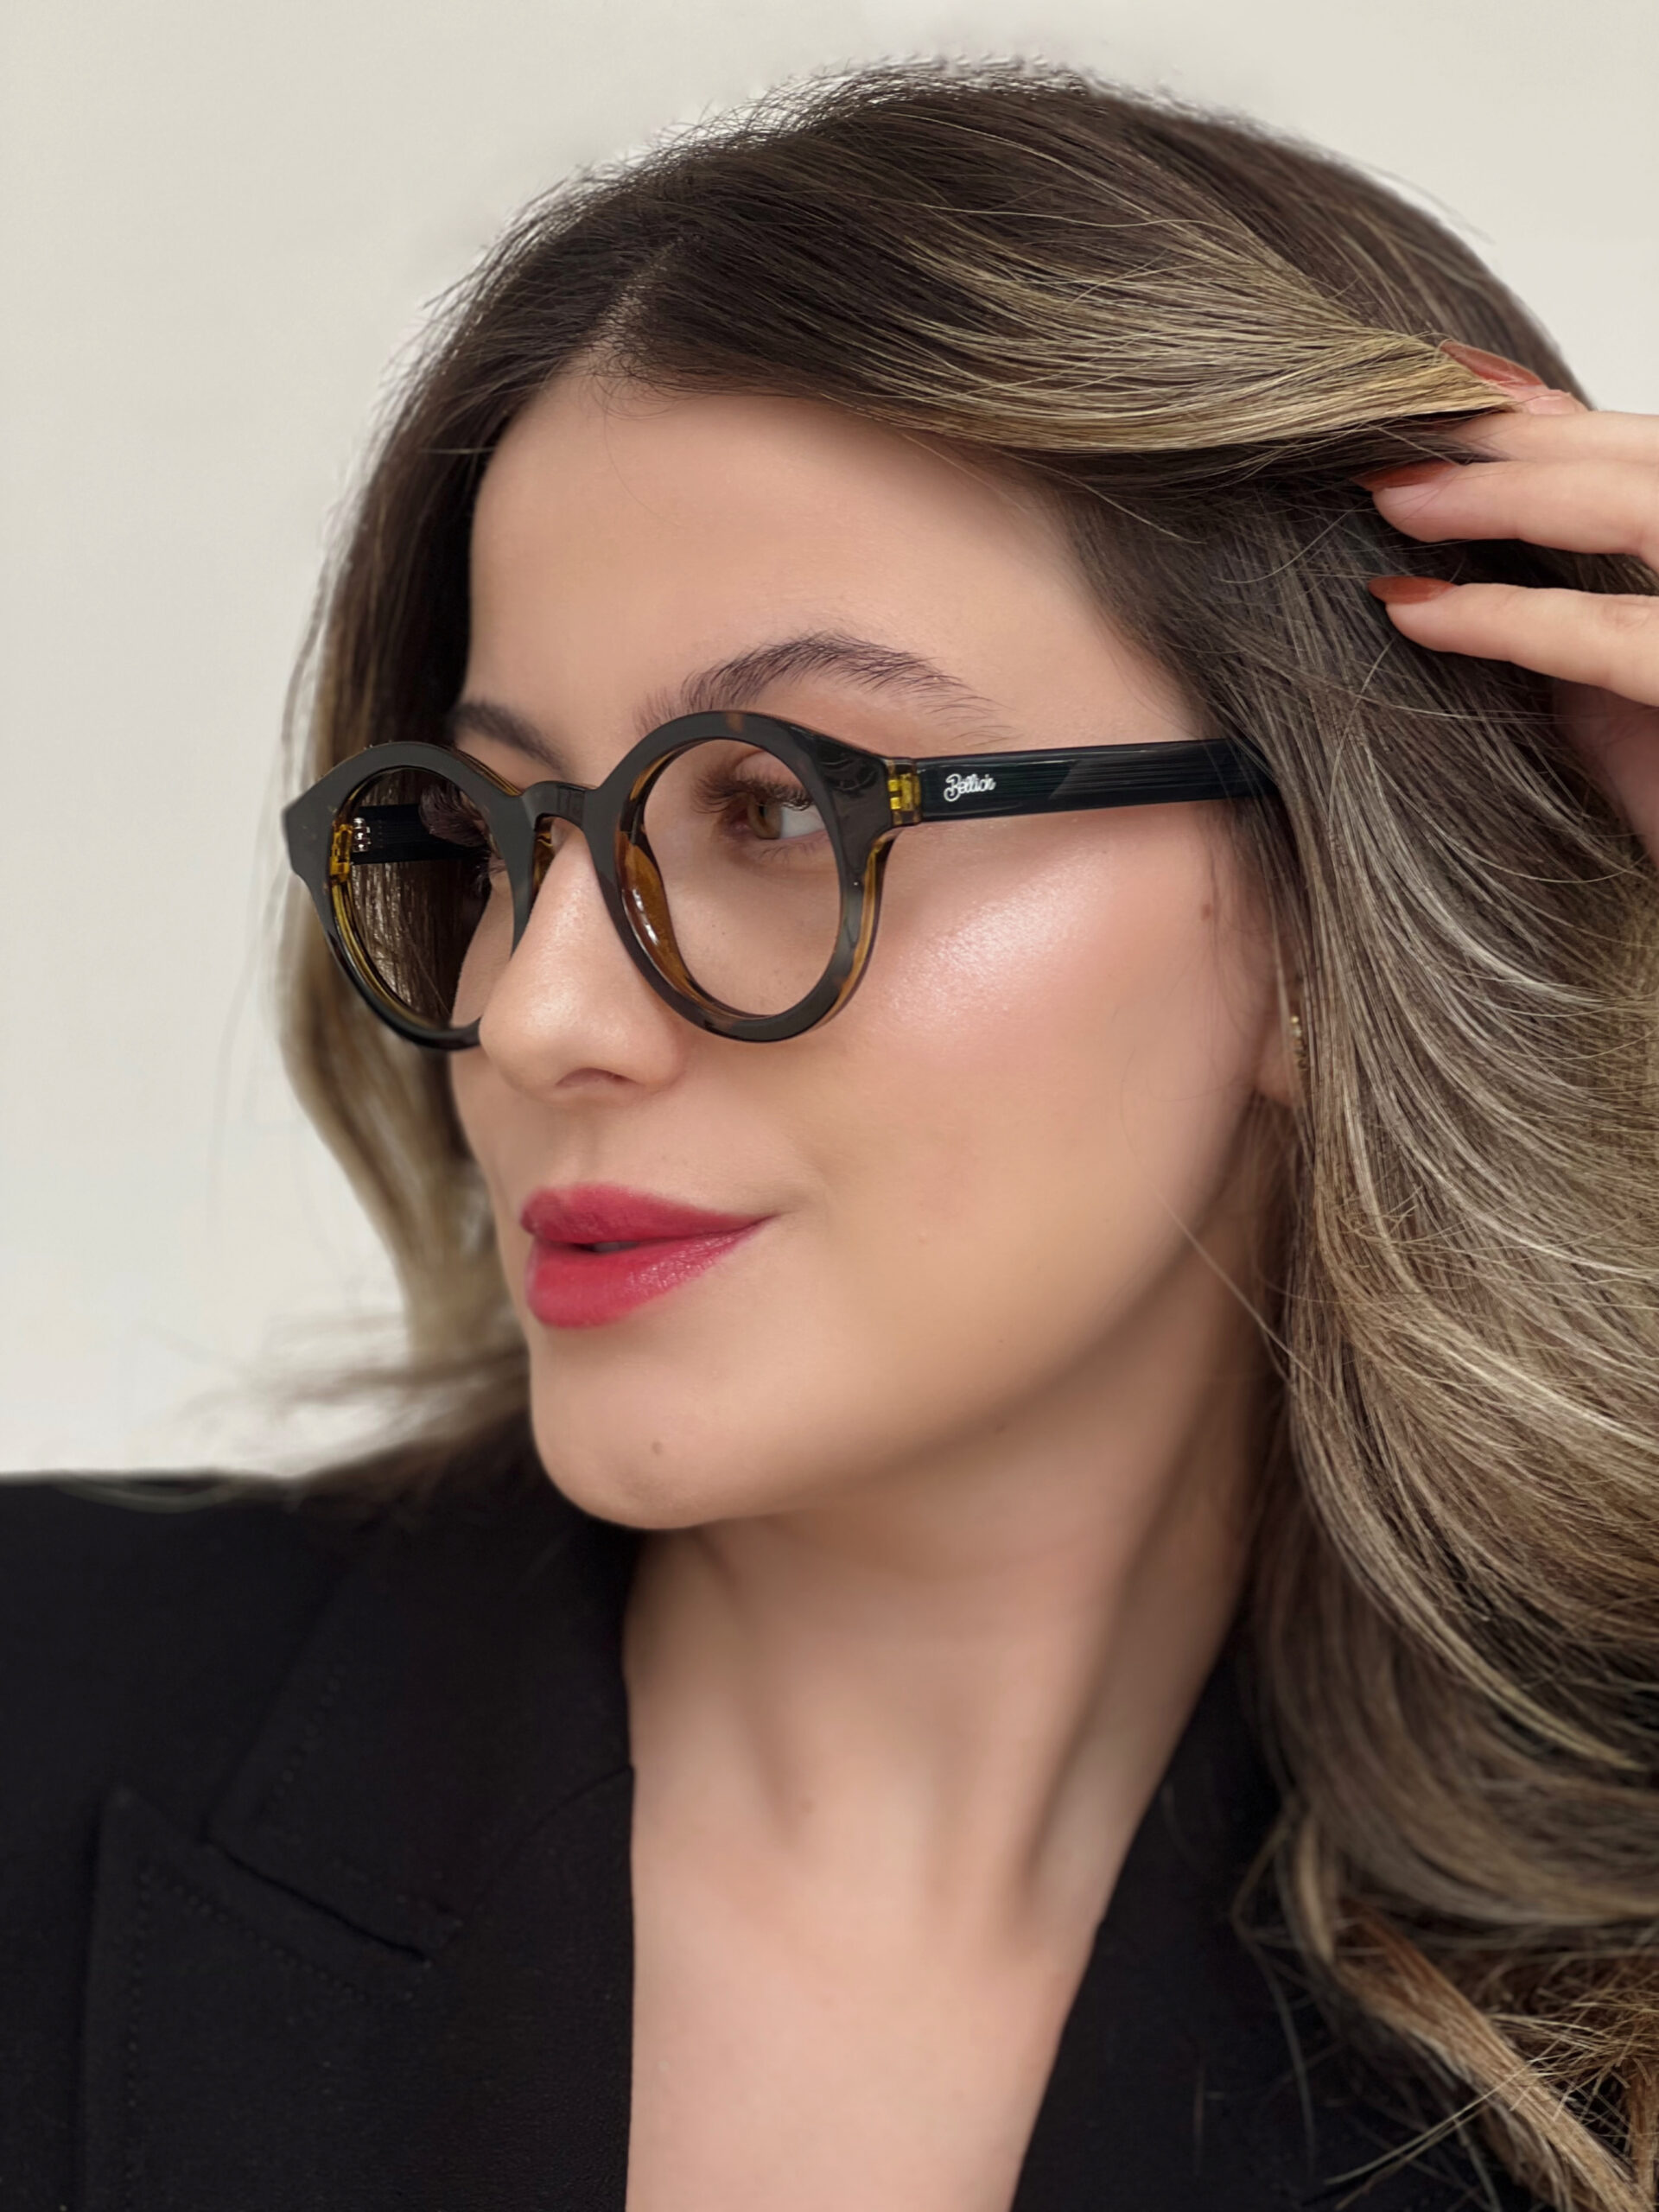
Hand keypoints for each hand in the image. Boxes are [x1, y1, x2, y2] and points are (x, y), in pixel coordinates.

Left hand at [1362, 348, 1658, 863]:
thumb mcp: (1621, 698)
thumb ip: (1568, 617)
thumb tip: (1459, 562)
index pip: (1645, 451)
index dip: (1545, 415)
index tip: (1442, 383)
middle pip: (1645, 461)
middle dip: (1513, 439)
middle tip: (1387, 436)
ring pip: (1643, 513)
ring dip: (1510, 499)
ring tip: (1393, 498)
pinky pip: (1620, 640)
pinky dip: (1514, 617)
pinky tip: (1417, 611)